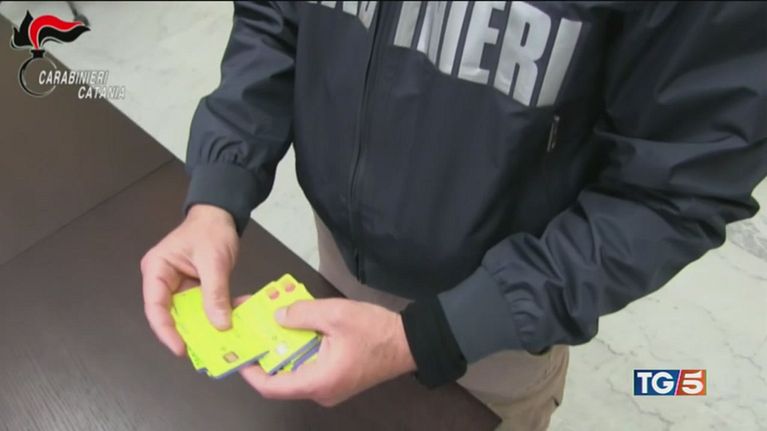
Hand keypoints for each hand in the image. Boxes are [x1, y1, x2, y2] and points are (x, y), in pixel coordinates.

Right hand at [141, 204, 238, 354]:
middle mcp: (164, 280)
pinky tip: (232, 320)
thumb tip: (220, 324)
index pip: (155, 307)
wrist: (222, 215)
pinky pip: (203, 307)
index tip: (180, 349)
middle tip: (204, 350)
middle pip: (170, 314)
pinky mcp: (195, 288)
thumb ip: (215, 293)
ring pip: (188, 314)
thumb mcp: (214, 262)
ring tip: (219, 342)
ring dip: (204, 325)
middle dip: (187, 332)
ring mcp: (180, 286)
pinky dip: (216, 314)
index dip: (166, 331)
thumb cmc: (210, 229)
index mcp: (157, 270)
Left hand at [237, 297, 416, 406]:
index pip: (272, 387)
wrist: (410, 342)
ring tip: (270, 323)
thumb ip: (302, 314)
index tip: (239, 353)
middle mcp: (321, 391)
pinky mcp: (338, 379)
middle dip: (266, 353)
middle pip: (283, 377)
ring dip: (284, 348)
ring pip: (297, 370)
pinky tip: (295, 328)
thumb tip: (277, 317)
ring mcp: (330, 387)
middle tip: (253, 330)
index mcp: (318, 382)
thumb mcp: (335, 314)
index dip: (251, 372)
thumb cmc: (375, 330)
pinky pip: (311, 367)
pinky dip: (300, 349)